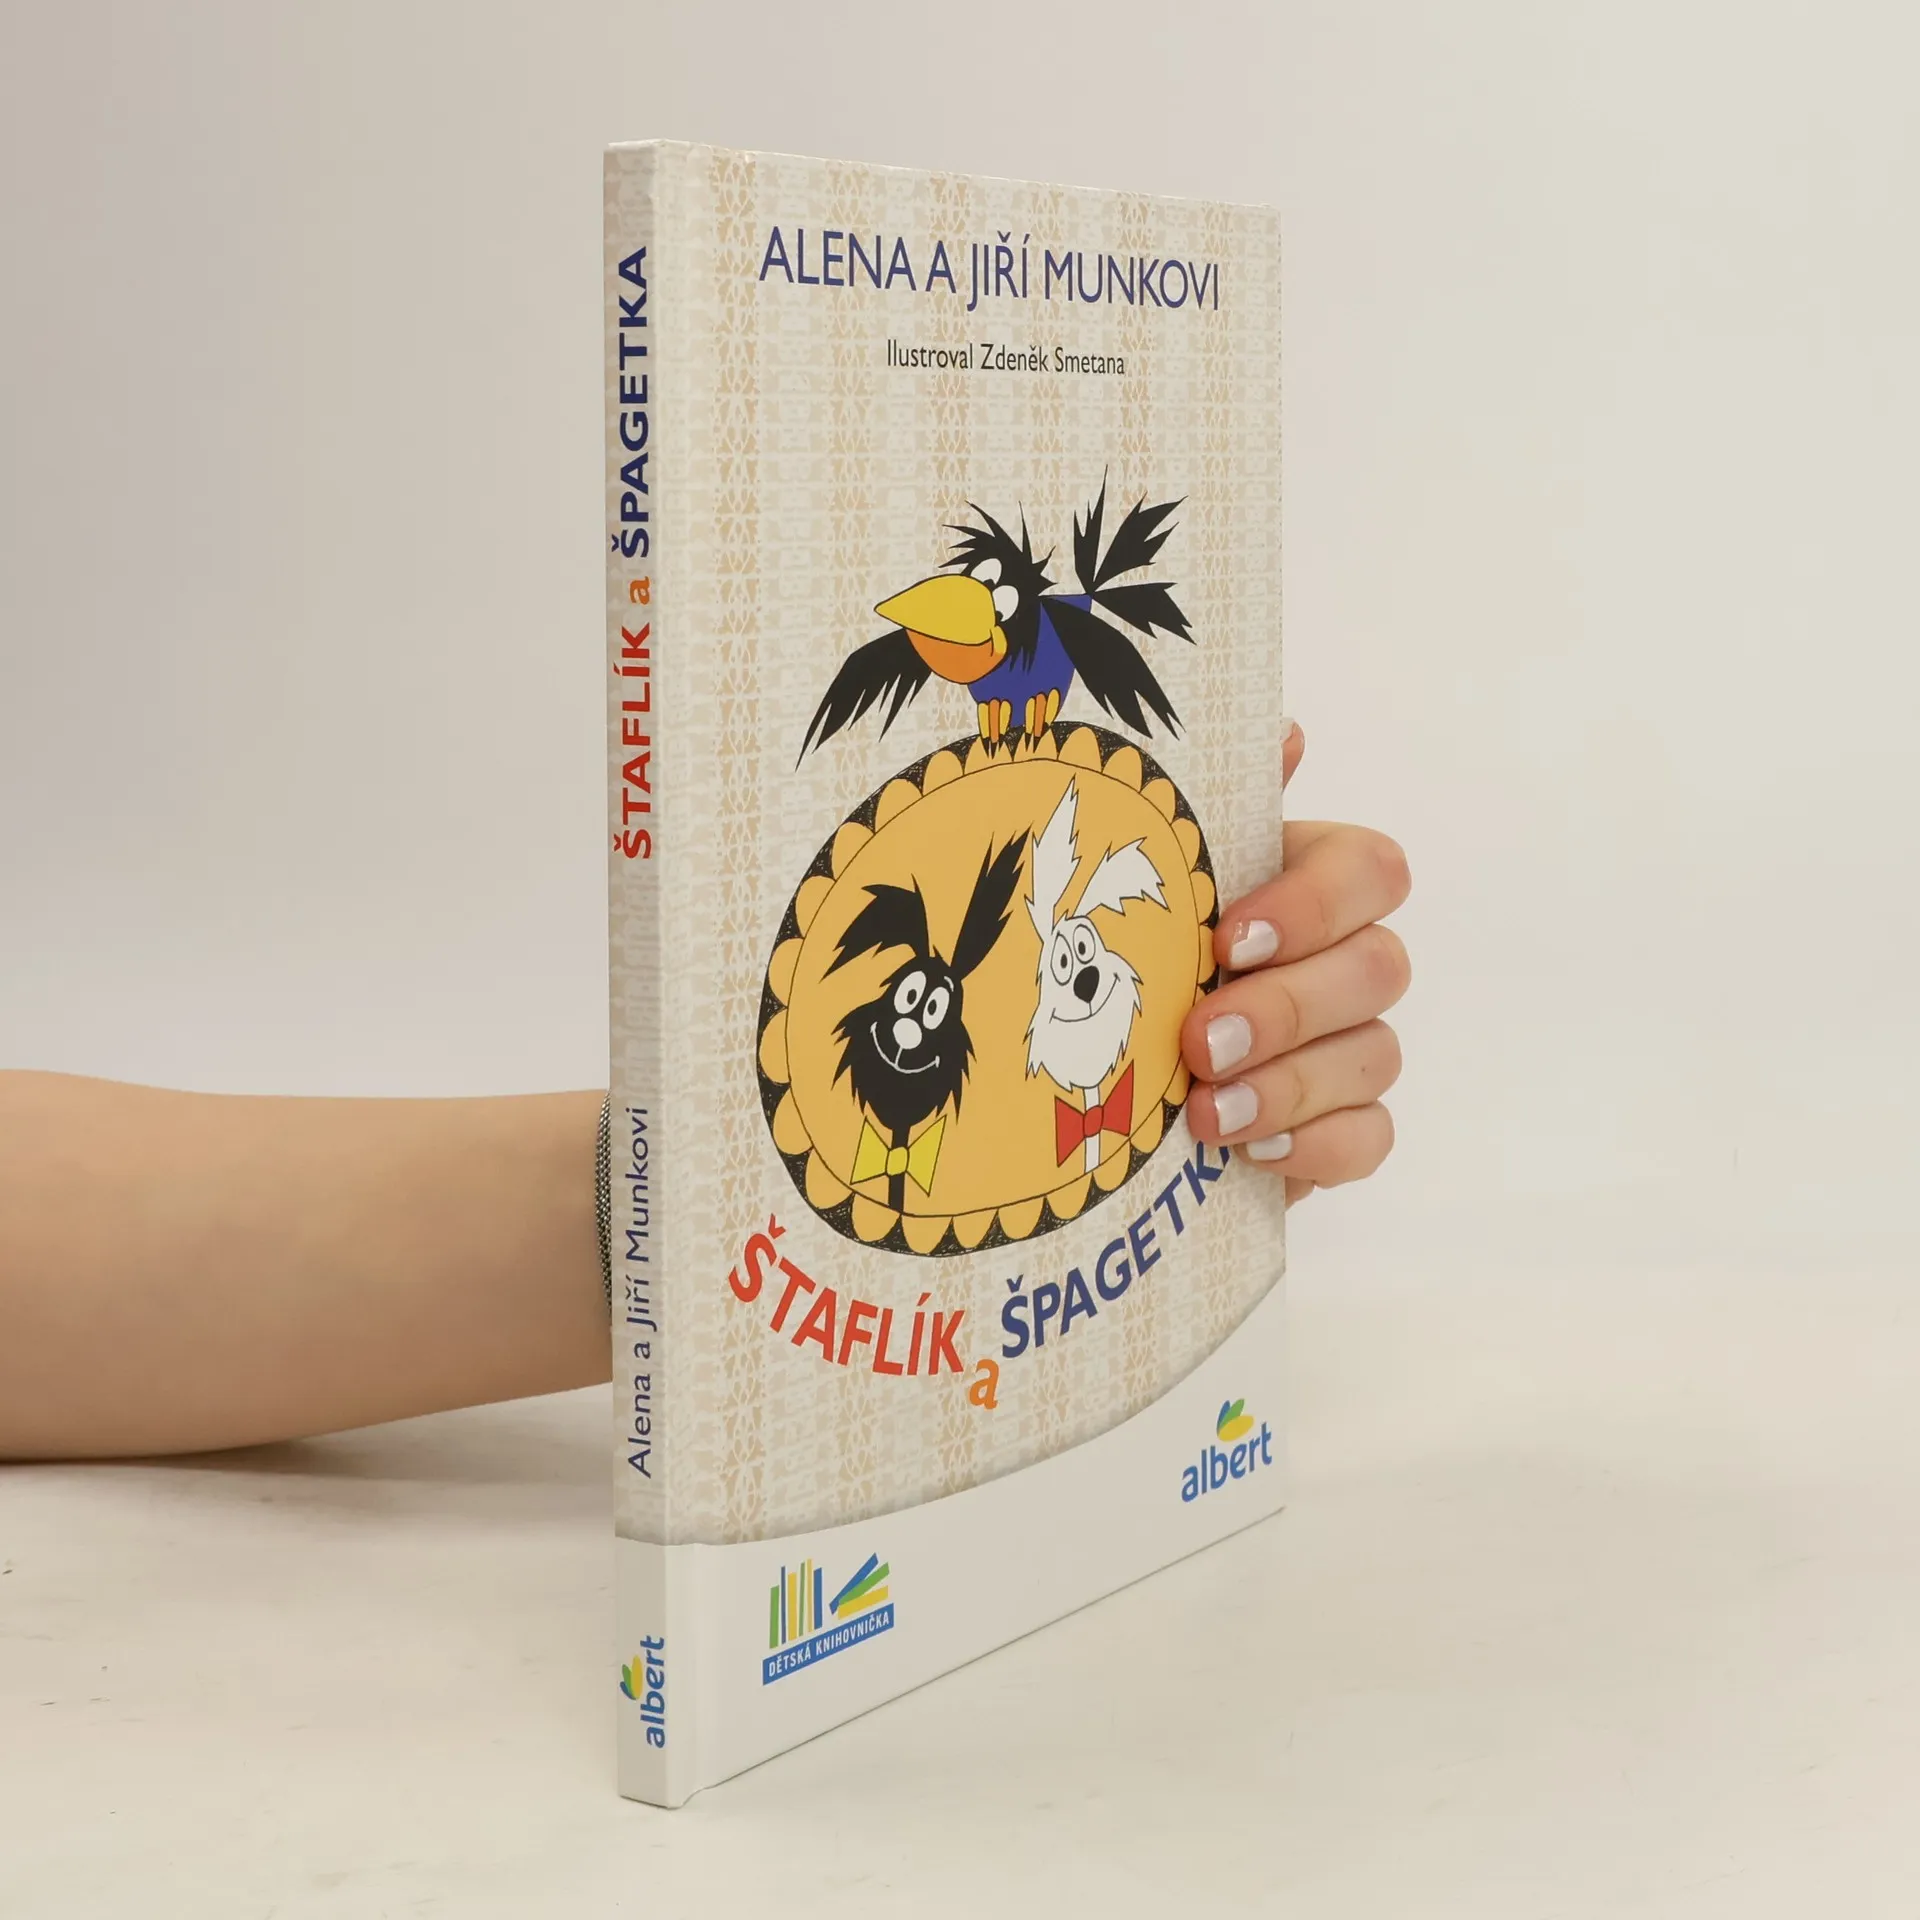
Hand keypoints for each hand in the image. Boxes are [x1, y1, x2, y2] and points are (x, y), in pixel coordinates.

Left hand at [1182, 725, 1410, 1205]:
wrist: (1105, 1071)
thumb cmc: (1137, 948)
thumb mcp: (1153, 875)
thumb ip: (1214, 808)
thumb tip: (1285, 732)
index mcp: (1309, 883)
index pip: (1369, 870)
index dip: (1313, 905)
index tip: (1227, 941)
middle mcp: (1346, 960)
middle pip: (1379, 969)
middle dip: (1288, 1007)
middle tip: (1200, 1039)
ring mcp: (1351, 1047)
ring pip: (1375, 1057)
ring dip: (1289, 1085)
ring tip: (1206, 1112)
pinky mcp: (1339, 1129)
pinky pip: (1370, 1139)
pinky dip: (1315, 1147)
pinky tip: (1250, 1152)